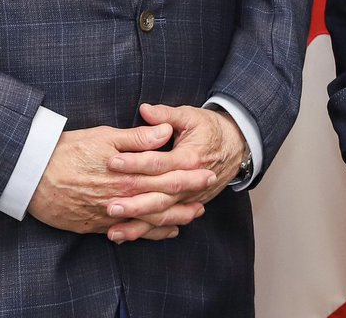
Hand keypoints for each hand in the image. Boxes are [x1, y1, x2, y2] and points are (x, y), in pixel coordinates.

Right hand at [27, 121, 204, 241]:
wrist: (33, 175)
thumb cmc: (68, 150)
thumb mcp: (105, 136)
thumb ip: (138, 138)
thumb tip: (166, 132)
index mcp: (128, 175)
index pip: (165, 176)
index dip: (188, 175)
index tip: (207, 172)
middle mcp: (122, 198)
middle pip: (161, 202)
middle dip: (185, 201)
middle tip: (205, 201)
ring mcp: (109, 215)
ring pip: (147, 221)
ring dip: (169, 220)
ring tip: (188, 219)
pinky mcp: (95, 225)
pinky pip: (127, 232)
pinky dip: (146, 233)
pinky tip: (158, 232)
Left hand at [103, 103, 246, 240]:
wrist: (236, 145)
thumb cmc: (209, 128)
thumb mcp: (190, 115)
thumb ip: (166, 115)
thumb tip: (144, 109)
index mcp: (189, 158)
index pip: (158, 163)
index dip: (135, 163)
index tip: (112, 162)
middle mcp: (191, 182)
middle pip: (160, 196)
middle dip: (134, 203)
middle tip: (109, 206)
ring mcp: (190, 198)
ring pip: (163, 215)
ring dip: (138, 225)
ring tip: (113, 230)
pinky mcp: (188, 206)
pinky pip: (167, 223)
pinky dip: (148, 232)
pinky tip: (127, 236)